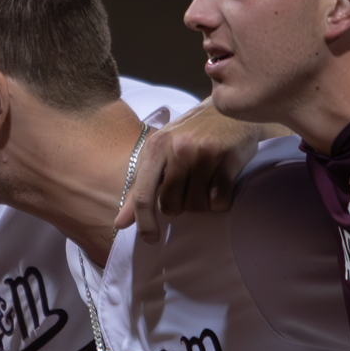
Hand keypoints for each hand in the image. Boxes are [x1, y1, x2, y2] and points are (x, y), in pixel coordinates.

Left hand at [115, 100, 265, 241]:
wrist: (229, 110)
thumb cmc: (189, 134)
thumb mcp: (159, 153)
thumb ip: (139, 189)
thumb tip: (120, 223)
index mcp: (156, 147)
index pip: (143, 196)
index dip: (145, 223)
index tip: (150, 239)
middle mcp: (179, 149)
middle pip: (171, 206)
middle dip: (179, 206)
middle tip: (187, 189)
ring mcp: (205, 153)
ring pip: (196, 206)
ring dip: (201, 203)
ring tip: (205, 183)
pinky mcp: (229, 158)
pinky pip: (220, 201)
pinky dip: (220, 201)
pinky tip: (220, 184)